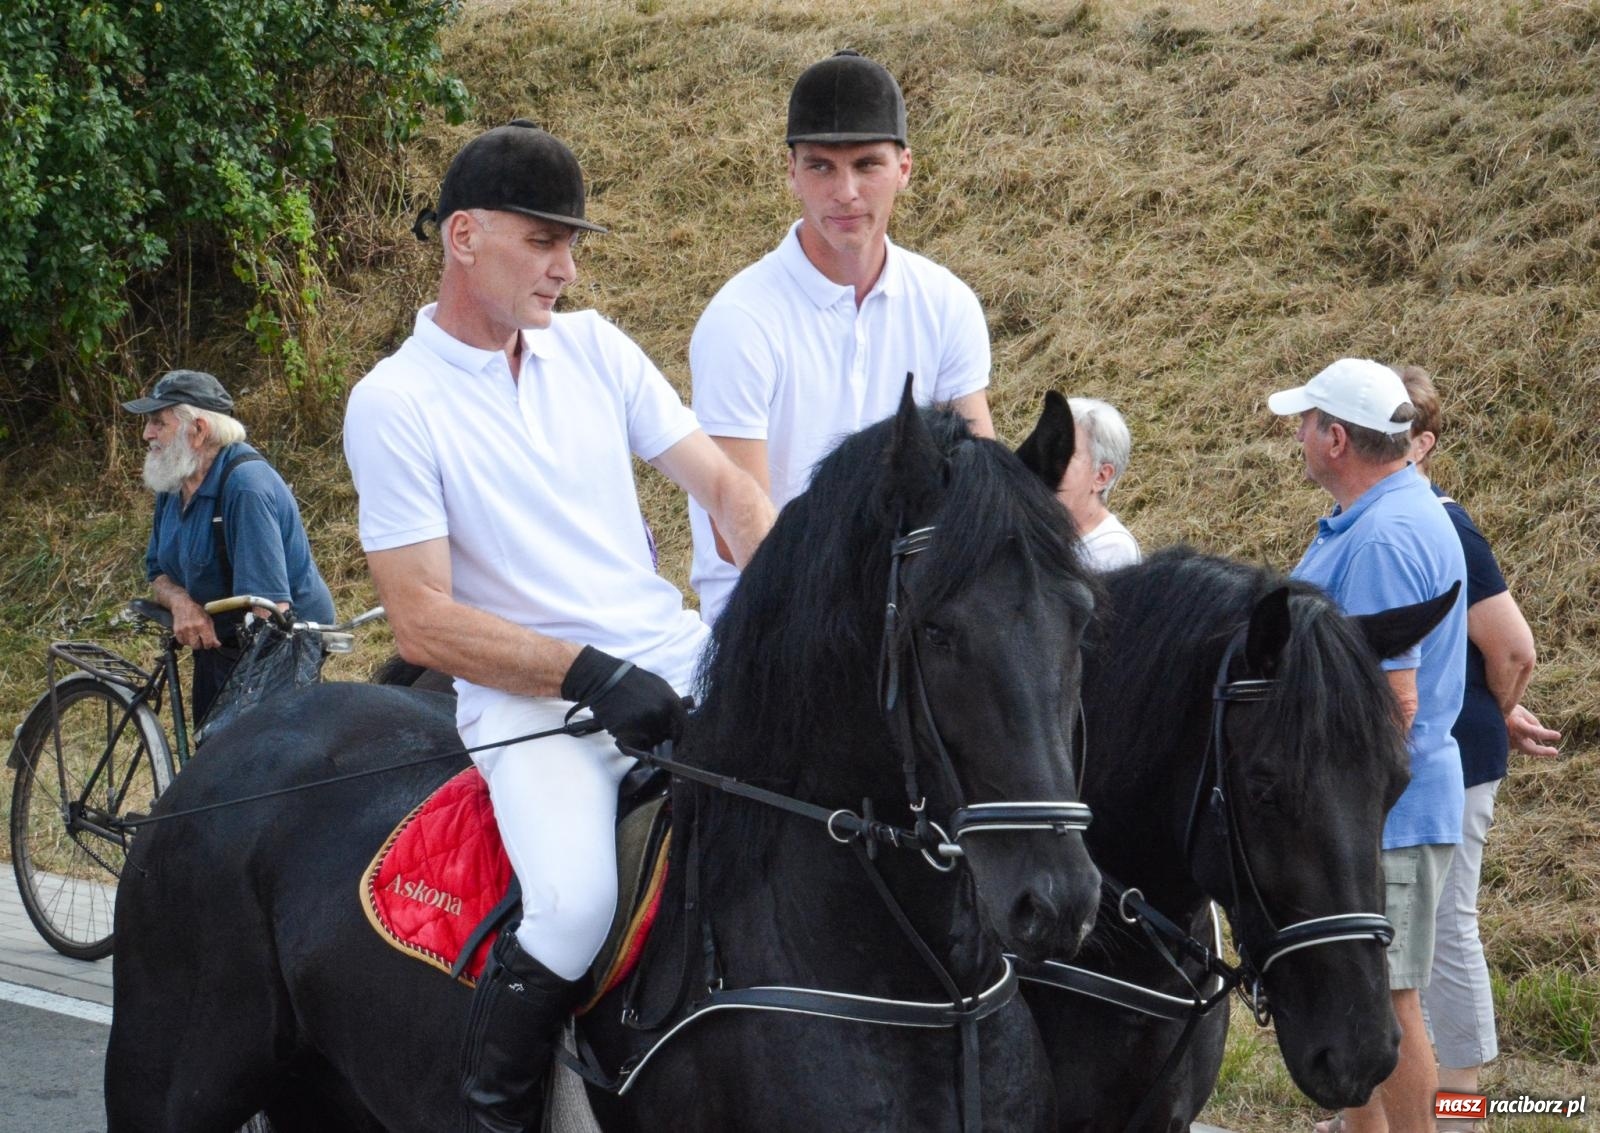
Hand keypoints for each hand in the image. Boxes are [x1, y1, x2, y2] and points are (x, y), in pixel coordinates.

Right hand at [171, 596, 220, 649]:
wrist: (182, 606)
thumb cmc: (198, 613)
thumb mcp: (209, 621)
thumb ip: (213, 634)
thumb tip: (217, 645)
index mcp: (203, 625)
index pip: (207, 642)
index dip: (209, 645)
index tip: (209, 643)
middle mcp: (192, 628)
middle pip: (197, 646)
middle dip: (200, 645)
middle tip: (201, 640)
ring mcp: (183, 630)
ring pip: (189, 645)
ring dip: (192, 643)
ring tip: (194, 636)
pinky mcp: (176, 631)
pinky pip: (182, 642)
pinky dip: (185, 641)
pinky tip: (188, 635)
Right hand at [560, 646, 686, 750]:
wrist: (605, 678)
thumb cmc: (632, 681)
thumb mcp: (659, 686)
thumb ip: (673, 702)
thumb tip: (688, 710)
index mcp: (671, 703)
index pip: (681, 728)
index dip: (677, 737)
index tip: (672, 742)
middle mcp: (660, 715)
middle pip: (664, 738)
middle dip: (656, 736)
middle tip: (644, 730)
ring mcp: (643, 724)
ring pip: (648, 743)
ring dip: (641, 740)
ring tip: (630, 726)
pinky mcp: (626, 732)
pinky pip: (632, 747)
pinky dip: (627, 744)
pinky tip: (621, 732)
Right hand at [1507, 703, 1560, 758]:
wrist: (1483, 713)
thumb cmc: (1504, 709)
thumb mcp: (1520, 711)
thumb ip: (1533, 722)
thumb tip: (1541, 732)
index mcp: (1517, 725)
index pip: (1535, 732)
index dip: (1547, 734)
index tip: (1558, 735)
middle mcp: (1512, 736)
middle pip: (1530, 749)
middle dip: (1543, 751)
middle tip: (1555, 751)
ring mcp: (1506, 743)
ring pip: (1524, 749)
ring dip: (1535, 749)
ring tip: (1548, 749)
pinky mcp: (1503, 746)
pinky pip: (1517, 747)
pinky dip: (1523, 745)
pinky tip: (1524, 740)